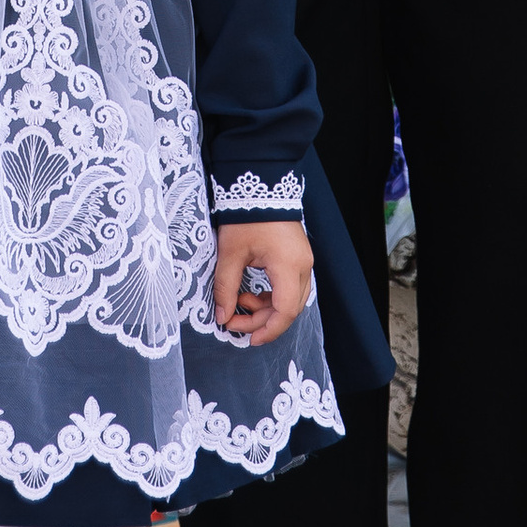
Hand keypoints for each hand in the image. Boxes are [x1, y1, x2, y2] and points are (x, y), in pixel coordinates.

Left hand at [211, 219, 313, 349]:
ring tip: (239, 300)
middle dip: (262, 321)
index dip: (268, 330)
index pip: (285, 311)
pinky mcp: (298, 257)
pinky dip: (271, 295)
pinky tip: (250, 291)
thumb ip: (226, 288)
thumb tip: (222, 316)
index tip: (249, 340)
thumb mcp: (231, 253)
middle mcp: (303, 266)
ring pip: (291, 299)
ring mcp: (303, 261)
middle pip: (289, 308)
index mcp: (288, 265)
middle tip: (234, 322)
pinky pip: (290, 286)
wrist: (259, 186)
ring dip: (266, 308)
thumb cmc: (246, 216)